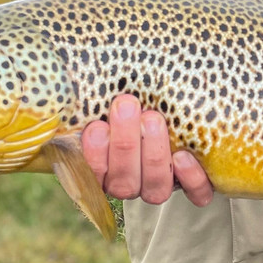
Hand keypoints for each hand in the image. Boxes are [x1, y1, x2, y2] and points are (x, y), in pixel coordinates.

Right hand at [80, 94, 213, 205]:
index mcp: (105, 171)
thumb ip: (98, 100)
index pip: (93, 174)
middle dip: (125, 144)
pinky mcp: (195, 188)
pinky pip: (195, 194)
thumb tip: (68, 68)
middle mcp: (131, 184)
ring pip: (156, 188)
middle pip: (124, 180)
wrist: (176, 108)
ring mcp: (161, 187)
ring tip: (153, 119)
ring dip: (154, 155)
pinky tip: (184, 155)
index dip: (94, 155)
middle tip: (127, 106)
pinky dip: (191, 178)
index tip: (96, 126)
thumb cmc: (136, 104)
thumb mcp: (114, 103)